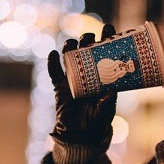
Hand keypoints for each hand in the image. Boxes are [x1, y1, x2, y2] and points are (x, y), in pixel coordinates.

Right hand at [48, 24, 117, 143]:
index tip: (108, 28)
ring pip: (70, 57)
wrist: (81, 134)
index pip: (104, 53)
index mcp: (101, 75)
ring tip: (71, 43)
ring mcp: (72, 78)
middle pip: (86, 50)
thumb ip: (107, 101)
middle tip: (90, 38)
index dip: (106, 39)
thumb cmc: (97, 120)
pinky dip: (52, 63)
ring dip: (70, 47)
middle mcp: (87, 73)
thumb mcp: (105, 111)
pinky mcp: (60, 87)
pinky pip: (54, 73)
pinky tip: (53, 54)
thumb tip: (111, 90)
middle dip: (87, 40)